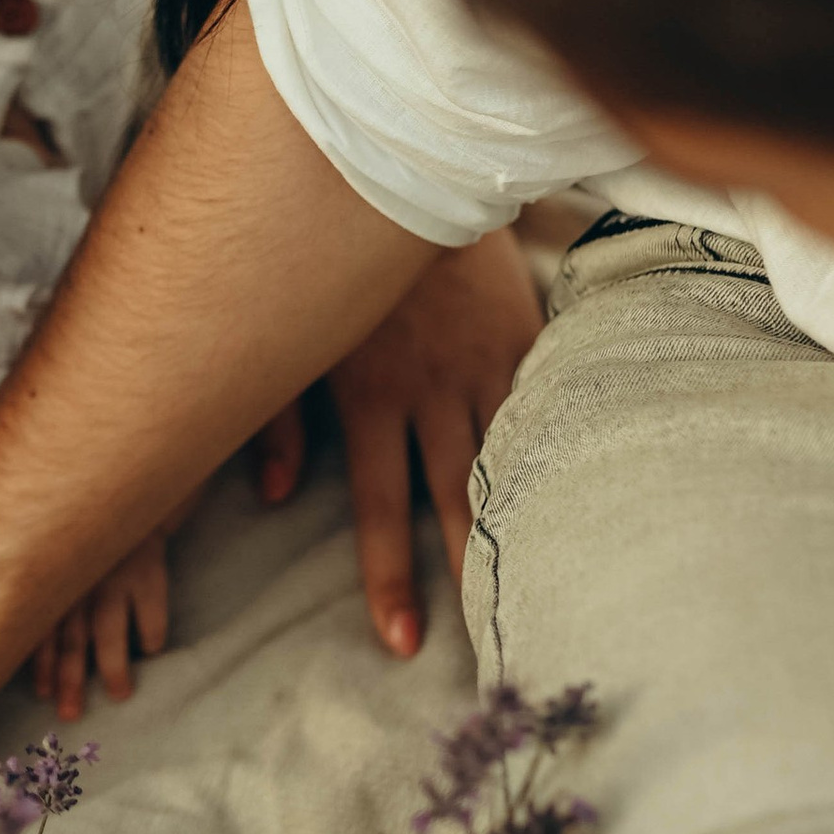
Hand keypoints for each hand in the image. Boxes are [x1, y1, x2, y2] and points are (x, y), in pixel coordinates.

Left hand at [30, 524, 170, 723]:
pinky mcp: (149, 576)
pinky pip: (150, 620)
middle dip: (70, 681)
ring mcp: (114, 581)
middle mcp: (79, 586)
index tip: (43, 695)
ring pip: (109, 634)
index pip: (41, 632)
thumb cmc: (87, 543)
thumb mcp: (60, 560)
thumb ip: (47, 596)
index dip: (40, 666)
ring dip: (112, 669)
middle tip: (71, 714)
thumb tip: (23, 645)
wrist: (129, 502)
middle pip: (72, 642)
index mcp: (54, 584)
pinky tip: (151, 653)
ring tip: (120, 694)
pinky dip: (151, 639)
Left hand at [252, 230, 542, 660]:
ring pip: (507, 466)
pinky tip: (570, 518)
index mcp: (370, 395)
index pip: (380, 506)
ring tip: (534, 597)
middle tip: (482, 652)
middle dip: (462, 578)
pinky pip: (544, 418)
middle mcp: (433, 390)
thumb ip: (274, 421)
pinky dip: (552, 468)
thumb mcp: (295, 340)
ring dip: (516, 533)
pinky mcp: (528, 346)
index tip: (400, 643)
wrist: (413, 181)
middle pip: (451, 502)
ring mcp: (487, 367)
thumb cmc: (341, 276)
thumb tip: (264, 499)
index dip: (388, 578)